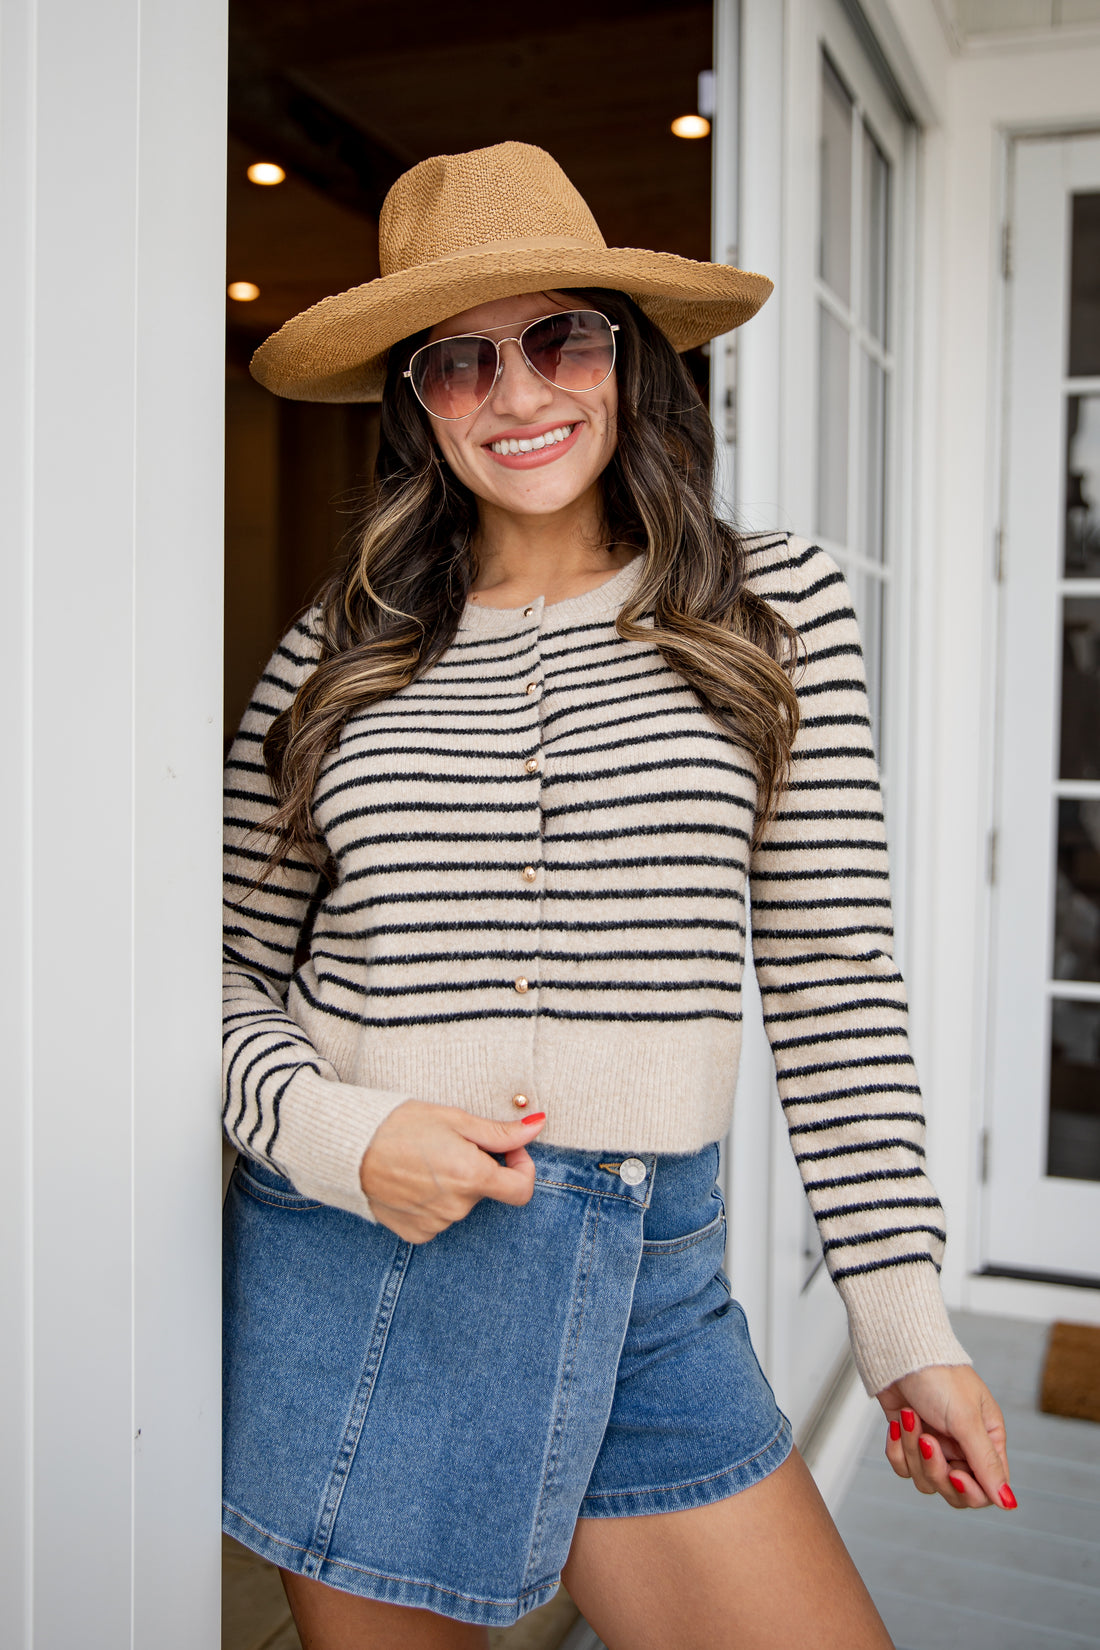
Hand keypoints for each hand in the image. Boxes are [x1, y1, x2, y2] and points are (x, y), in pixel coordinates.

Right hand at [359, 1099, 546, 1242]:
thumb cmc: (400, 1125)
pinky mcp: (415, 1233)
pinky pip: (439, 1218)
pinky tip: (411, 1181)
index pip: (522, 1190)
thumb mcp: (454, 1119)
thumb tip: (538, 1126)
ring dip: (454, 1184)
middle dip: (479, 1167)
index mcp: (472, 1177)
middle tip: (448, 1144)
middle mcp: (457, 1207)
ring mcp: (435, 1224)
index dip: (522, 1167)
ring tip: (423, 1160)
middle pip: (486, 1190)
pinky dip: (434, 1201)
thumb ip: (500, 1132)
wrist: (347, 1147)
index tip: (507, 1149)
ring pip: (461, 1204)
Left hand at [877, 1364, 1013, 1510]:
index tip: (955, 1475)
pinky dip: (897, 1448)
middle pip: (955, 1492)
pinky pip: (903, 1467)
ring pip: (926, 1481)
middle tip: (927, 1441)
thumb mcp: (966, 1419)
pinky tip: (898, 1422)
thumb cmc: (938, 1375)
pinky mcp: (908, 1441)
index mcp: (987, 1440)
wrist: (898, 1351)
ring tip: (911, 1418)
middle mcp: (962, 1447)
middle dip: (936, 1470)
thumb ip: (986, 1463)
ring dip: (912, 1451)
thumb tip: (1008, 1503)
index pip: (987, 1489)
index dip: (971, 1491)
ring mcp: (935, 1446)